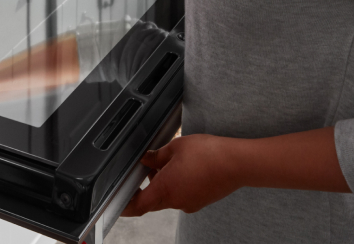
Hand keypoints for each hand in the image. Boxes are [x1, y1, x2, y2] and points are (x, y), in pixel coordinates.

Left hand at [121, 135, 246, 216]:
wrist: (238, 163)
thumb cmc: (209, 155)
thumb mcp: (175, 147)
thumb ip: (156, 155)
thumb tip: (145, 159)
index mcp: (165, 190)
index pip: (136, 206)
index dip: (123, 205)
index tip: (115, 200)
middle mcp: (176, 201)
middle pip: (151, 199)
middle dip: (146, 183)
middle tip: (146, 164)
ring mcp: (190, 203)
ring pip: (168, 195)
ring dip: (164, 181)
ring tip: (171, 159)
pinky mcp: (200, 200)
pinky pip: (182, 194)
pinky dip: (178, 183)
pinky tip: (185, 166)